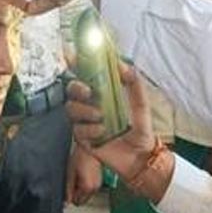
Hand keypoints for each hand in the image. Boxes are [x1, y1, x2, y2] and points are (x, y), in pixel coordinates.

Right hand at [65, 63, 156, 181]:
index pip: (86, 75)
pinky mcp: (83, 138)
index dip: (75, 63)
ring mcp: (85, 122)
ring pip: (71, 109)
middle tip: (89, 92)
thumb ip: (133, 83)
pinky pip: (77, 129)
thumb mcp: (141, 103)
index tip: (70, 54)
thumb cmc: (141, 131)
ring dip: (85, 111)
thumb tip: (123, 64)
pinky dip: (90, 129)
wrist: (140, 158)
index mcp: (103, 94)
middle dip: (77, 88)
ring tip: (101, 117)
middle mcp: (91, 106)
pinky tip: (102, 132)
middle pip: (72, 90)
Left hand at [65, 146, 103, 205]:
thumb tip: (66, 202)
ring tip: (79, 176)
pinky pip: (91, 188)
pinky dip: (86, 185)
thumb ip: (68, 189)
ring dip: (81, 189)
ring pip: (87, 195)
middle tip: (73, 181)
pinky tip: (84, 175)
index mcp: (87, 188)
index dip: (71, 196)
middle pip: (83, 200)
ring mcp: (98, 185)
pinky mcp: (100, 181)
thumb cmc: (80, 158)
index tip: (69, 187)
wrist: (91, 148)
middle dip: (76, 194)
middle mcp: (95, 188)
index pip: (77, 202)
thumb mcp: (70, 174)